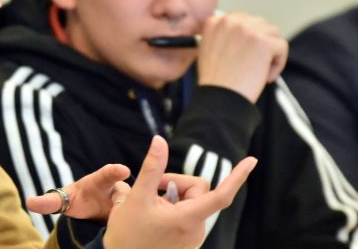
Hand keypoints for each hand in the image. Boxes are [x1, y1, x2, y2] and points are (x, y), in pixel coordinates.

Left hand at [26, 163, 129, 220]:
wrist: (90, 211)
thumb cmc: (77, 200)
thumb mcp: (64, 200)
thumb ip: (49, 201)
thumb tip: (29, 202)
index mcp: (100, 181)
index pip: (108, 173)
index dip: (115, 171)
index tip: (123, 170)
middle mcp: (117, 190)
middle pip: (124, 193)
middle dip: (124, 200)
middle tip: (118, 209)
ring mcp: (127, 203)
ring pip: (133, 208)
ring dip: (128, 217)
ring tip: (114, 225)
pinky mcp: (134, 215)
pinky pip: (138, 218)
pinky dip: (137, 225)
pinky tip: (131, 235)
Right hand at [104, 136, 256, 248]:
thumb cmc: (128, 234)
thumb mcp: (137, 197)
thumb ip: (152, 168)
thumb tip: (159, 140)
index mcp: (188, 220)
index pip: (221, 195)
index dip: (238, 177)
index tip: (252, 160)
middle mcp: (196, 229)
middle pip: (198, 190)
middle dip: (176, 183)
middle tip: (153, 189)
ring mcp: (193, 236)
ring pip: (191, 200)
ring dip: (172, 196)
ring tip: (150, 207)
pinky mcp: (187, 239)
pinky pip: (187, 211)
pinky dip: (172, 206)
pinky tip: (154, 215)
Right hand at [198, 12, 287, 102]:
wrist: (220, 97)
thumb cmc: (215, 80)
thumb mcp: (208, 49)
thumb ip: (223, 35)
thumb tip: (247, 33)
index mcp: (214, 21)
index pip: (241, 19)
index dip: (248, 38)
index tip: (245, 54)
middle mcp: (230, 21)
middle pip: (259, 24)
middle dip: (261, 43)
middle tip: (253, 64)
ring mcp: (248, 30)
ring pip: (273, 34)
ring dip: (270, 52)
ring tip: (260, 71)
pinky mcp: (264, 42)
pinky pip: (282, 47)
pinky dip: (278, 64)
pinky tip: (266, 77)